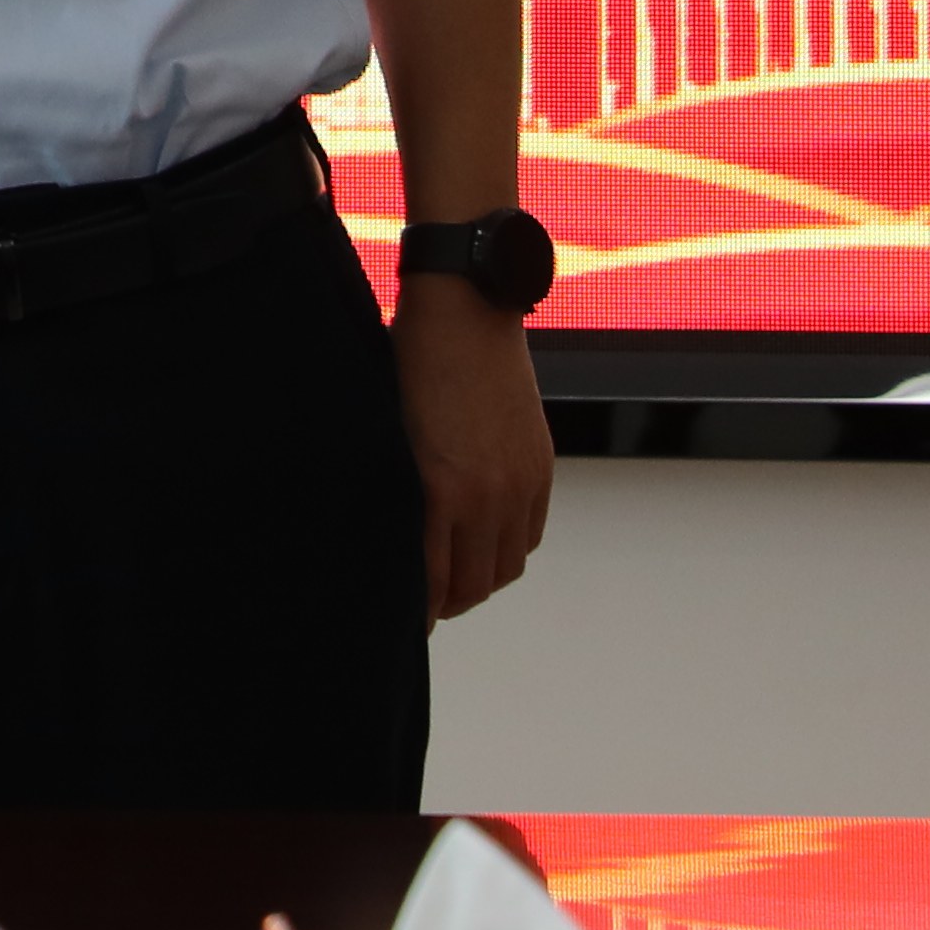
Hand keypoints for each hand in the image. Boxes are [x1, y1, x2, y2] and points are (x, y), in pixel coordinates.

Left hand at [394, 278, 554, 620]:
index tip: (405, 619)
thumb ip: (399, 491)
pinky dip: (508, 550)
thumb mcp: (390, 432)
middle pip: (474, 584)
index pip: (432, 579)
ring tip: (455, 581)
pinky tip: (485, 546)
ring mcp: (520, 482)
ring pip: (507, 566)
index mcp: (441, 489)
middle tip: (426, 607)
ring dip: (481, 581)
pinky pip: (530, 534)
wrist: (465, 310)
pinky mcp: (540, 466)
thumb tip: (394, 537)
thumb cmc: (411, 362)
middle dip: (448, 604)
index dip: (419, 609)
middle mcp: (488, 494)